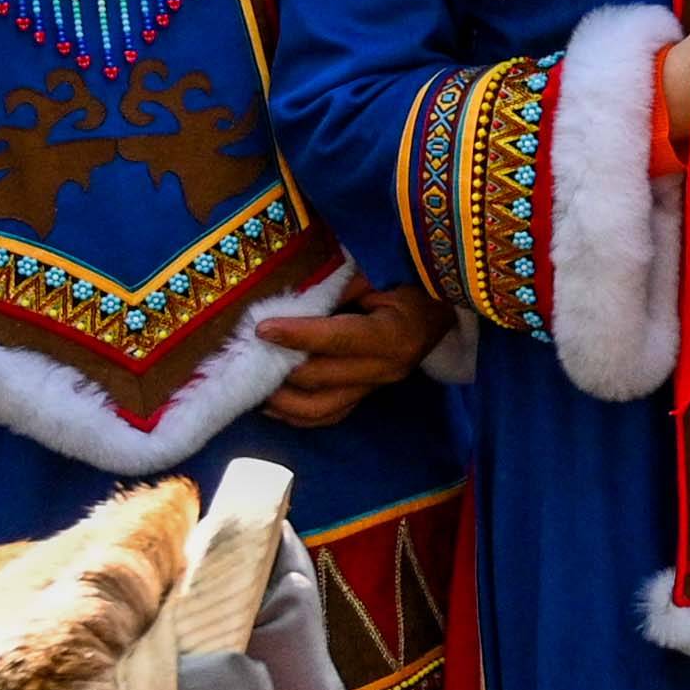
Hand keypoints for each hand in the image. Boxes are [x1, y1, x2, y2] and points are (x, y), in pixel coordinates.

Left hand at [258, 282, 446, 424]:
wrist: (441, 307)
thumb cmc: (413, 283)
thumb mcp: (380, 274)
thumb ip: (343, 285)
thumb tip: (297, 296)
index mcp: (392, 336)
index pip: (337, 339)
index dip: (297, 335)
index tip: (262, 328)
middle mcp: (385, 369)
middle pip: (322, 379)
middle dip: (281, 370)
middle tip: (247, 357)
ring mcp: (377, 387)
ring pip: (323, 409)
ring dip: (285, 403)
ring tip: (255, 391)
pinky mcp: (369, 394)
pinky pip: (330, 414)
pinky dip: (298, 415)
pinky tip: (273, 406)